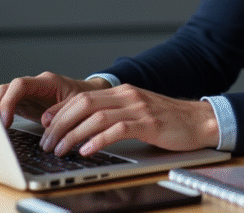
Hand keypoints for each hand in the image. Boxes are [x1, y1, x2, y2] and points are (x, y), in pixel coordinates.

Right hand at [0, 71, 109, 127]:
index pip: (20, 85)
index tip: (5, 120)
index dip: (9, 101)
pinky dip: (0, 117)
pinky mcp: (24, 104)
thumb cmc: (84, 98)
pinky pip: (7, 106)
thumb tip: (46, 121)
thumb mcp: (78, 103)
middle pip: (5, 89)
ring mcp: (27, 95)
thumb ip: (62, 110)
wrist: (88, 96)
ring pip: (3, 97)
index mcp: (47, 82)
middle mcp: (33, 86)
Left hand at [39, 84, 219, 156]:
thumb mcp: (137, 112)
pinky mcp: (149, 123)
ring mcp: (138, 108)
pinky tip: (86, 151)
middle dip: (60, 124)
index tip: (44, 124)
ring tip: (60, 149)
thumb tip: (84, 129)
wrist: (200, 120)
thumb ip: (114, 116)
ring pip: (95, 117)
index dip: (60, 110)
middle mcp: (127, 96)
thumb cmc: (168, 121)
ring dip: (73, 134)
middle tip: (47, 142)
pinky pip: (117, 129)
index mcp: (122, 92)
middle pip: (83, 104)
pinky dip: (98, 140)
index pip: (81, 97)